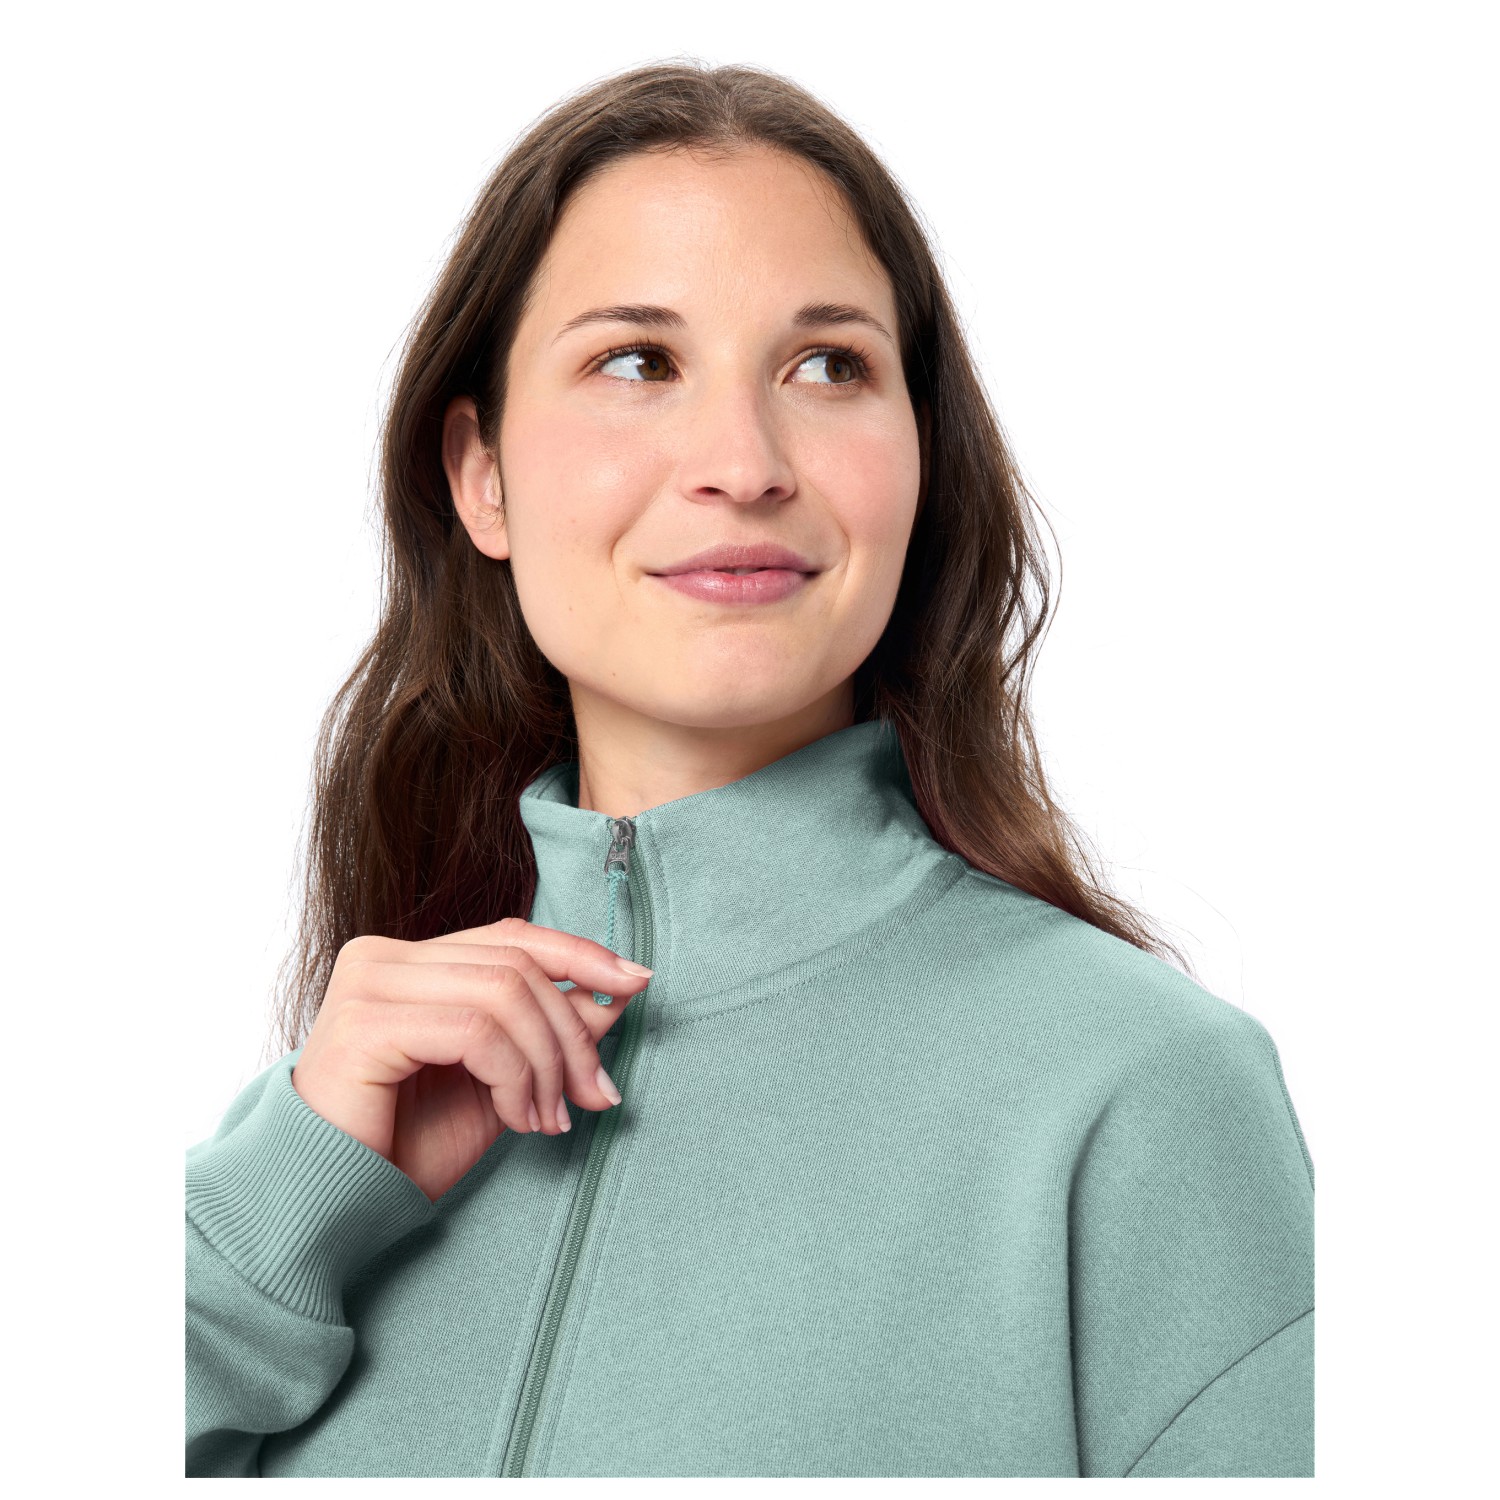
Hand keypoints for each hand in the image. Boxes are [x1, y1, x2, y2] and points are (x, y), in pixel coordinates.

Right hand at [289, 917, 650, 1201]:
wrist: (330, 1206)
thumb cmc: (406, 1147)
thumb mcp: (502, 1081)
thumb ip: (550, 1031)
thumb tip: (620, 990)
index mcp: (408, 960)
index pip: (511, 936)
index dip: (580, 953)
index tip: (637, 982)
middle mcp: (382, 957)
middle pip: (517, 963)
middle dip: (574, 1031)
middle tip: (597, 1094)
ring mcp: (368, 984)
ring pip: (505, 992)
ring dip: (549, 1062)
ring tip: (550, 1119)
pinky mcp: (365, 1024)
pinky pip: (476, 1031)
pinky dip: (516, 1076)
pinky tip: (518, 1119)